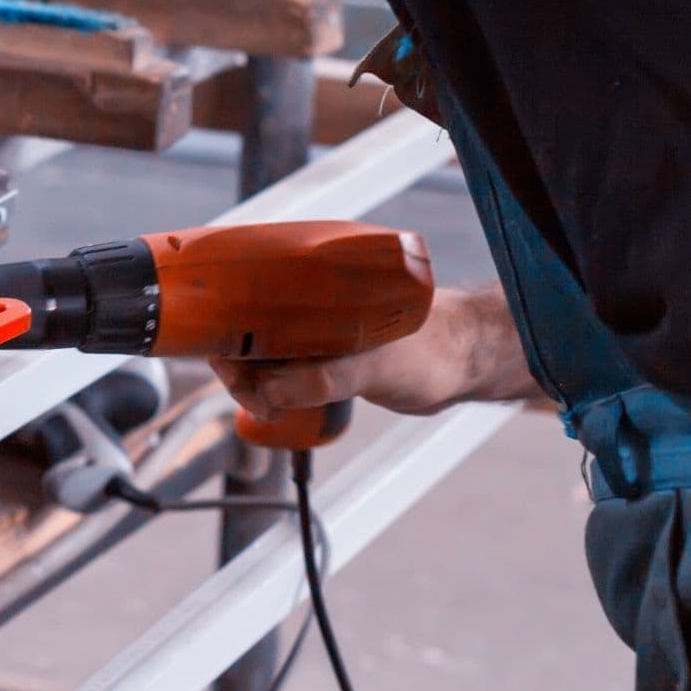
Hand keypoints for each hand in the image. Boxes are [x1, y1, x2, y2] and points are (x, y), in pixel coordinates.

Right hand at [211, 287, 540, 419]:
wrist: (467, 363)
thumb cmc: (432, 350)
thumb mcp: (374, 367)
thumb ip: (325, 377)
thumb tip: (269, 389)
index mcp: (314, 282)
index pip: (244, 294)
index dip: (223, 328)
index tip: (230, 369)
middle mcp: (305, 298)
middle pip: (242, 324)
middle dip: (235, 364)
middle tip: (255, 402)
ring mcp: (311, 324)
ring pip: (257, 348)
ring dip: (250, 380)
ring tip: (265, 409)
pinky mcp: (319, 350)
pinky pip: (276, 363)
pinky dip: (265, 385)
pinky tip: (269, 405)